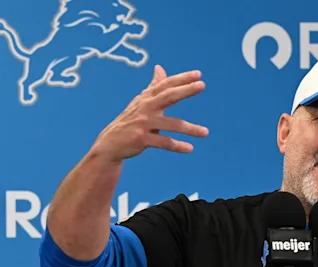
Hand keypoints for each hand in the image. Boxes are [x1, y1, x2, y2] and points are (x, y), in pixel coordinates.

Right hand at [92, 64, 207, 161]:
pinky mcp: (142, 139)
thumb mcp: (141, 102)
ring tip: (206, 132)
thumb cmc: (130, 121)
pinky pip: (164, 142)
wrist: (111, 143)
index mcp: (147, 97)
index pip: (166, 84)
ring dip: (190, 129)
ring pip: (171, 124)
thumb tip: (159, 67)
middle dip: (186, 90)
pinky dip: (177, 146)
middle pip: (169, 96)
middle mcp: (146, 107)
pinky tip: (190, 149)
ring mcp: (143, 123)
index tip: (198, 74)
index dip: (182, 78)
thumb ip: (153, 87)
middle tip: (202, 85)